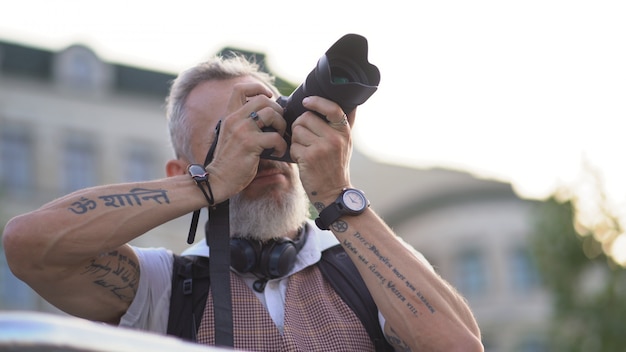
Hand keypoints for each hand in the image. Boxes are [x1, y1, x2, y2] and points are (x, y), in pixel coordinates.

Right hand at [208, 82, 287, 197]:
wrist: (218, 180)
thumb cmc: (230, 161)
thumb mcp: (232, 136)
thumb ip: (245, 124)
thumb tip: (268, 115)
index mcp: (229, 115)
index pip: (240, 88)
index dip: (258, 87)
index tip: (269, 96)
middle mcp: (234, 119)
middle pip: (262, 99)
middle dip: (277, 109)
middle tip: (279, 124)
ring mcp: (241, 130)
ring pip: (271, 113)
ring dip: (281, 124)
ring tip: (279, 137)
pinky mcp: (249, 144)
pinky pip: (275, 137)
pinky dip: (281, 145)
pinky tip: (277, 152)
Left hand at [290, 96, 355, 204]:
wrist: (333, 192)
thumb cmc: (336, 165)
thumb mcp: (346, 143)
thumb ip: (343, 124)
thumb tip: (350, 102)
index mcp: (344, 132)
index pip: (332, 108)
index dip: (317, 101)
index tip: (306, 101)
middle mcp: (334, 138)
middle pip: (306, 117)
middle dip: (300, 125)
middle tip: (304, 137)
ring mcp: (322, 147)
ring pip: (297, 130)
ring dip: (296, 139)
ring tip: (305, 148)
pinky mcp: (309, 157)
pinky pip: (293, 145)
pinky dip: (294, 152)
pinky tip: (302, 159)